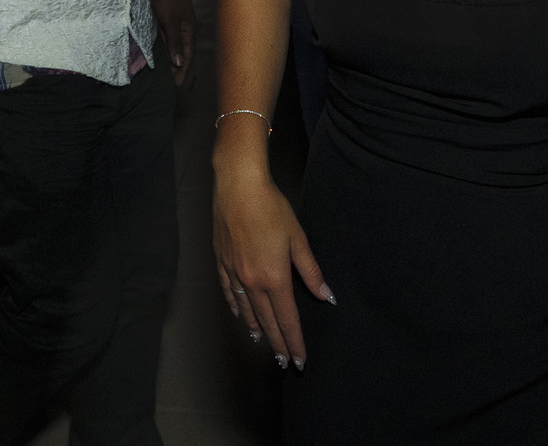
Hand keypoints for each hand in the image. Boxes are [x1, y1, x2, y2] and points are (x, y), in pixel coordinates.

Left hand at [141, 0, 196, 86]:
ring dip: (169, 59)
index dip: (183, 72)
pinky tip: (155, 56)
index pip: (188, 56)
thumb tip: (179, 63)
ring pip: (172, 46)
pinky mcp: (163, 18)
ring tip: (162, 75)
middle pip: (182, 53)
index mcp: (190, 29)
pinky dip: (162, 48)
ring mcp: (173, 23)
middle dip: (177, 68)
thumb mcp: (171, 19)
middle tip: (170, 85)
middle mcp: (184, 28)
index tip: (177, 87)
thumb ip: (174, 41)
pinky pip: (164, 38)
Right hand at [212, 166, 332, 368]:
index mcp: (274, 278)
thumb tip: (326, 295)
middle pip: (266, 320)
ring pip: (246, 310)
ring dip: (256, 329)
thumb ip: (311, 271)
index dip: (294, 341)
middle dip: (277, 343)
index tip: (299, 360)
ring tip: (263, 343)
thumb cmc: (271, 208)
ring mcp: (234, 272)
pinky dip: (236, 307)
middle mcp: (252, 281)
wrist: (238, 187)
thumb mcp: (297, 239)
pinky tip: (239, 314)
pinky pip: (228, 292)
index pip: (287, 319)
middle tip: (283, 362)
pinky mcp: (222, 261)